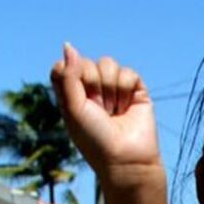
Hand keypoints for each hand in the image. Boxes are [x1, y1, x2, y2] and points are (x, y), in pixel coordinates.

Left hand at [50, 43, 160, 177]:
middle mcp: (92, 89)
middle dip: (93, 85)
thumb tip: (68, 45)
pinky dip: (126, 89)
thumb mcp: (72, 108)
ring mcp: (115, 89)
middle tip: (98, 109)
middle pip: (87, 63)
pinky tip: (127, 108)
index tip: (77, 96)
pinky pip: (129, 73)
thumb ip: (68, 76)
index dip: (72, 75)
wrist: (126, 158)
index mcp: (72, 93)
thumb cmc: (94, 138)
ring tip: (114, 111)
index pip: (67, 65)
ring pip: (108, 64)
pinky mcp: (136, 90)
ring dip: (110, 89)